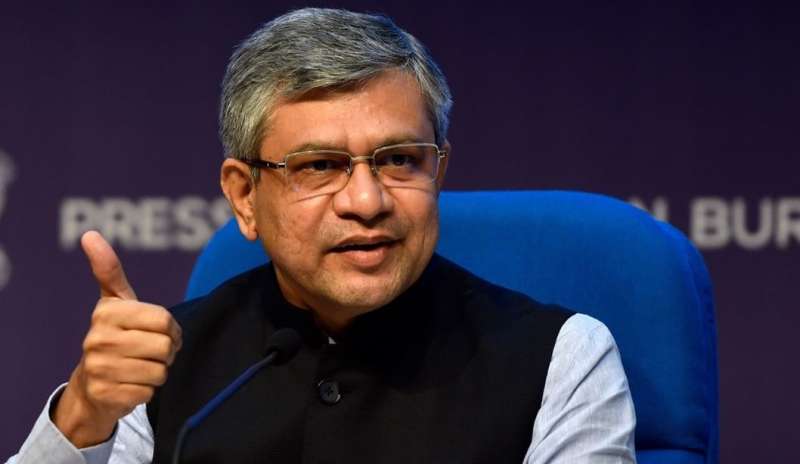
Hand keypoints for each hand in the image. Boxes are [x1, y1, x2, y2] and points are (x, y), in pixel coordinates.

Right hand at [52, 231, 181, 446]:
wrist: (92, 387)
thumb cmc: (114, 338)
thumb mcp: (115, 303)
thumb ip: (109, 270)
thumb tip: (90, 234)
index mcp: (107, 313)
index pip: (165, 321)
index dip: (171, 330)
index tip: (159, 333)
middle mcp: (98, 339)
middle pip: (166, 346)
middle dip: (167, 353)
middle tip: (151, 353)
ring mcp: (100, 369)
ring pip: (160, 371)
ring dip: (158, 372)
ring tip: (139, 368)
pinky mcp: (106, 395)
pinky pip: (149, 392)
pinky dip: (147, 391)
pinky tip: (131, 385)